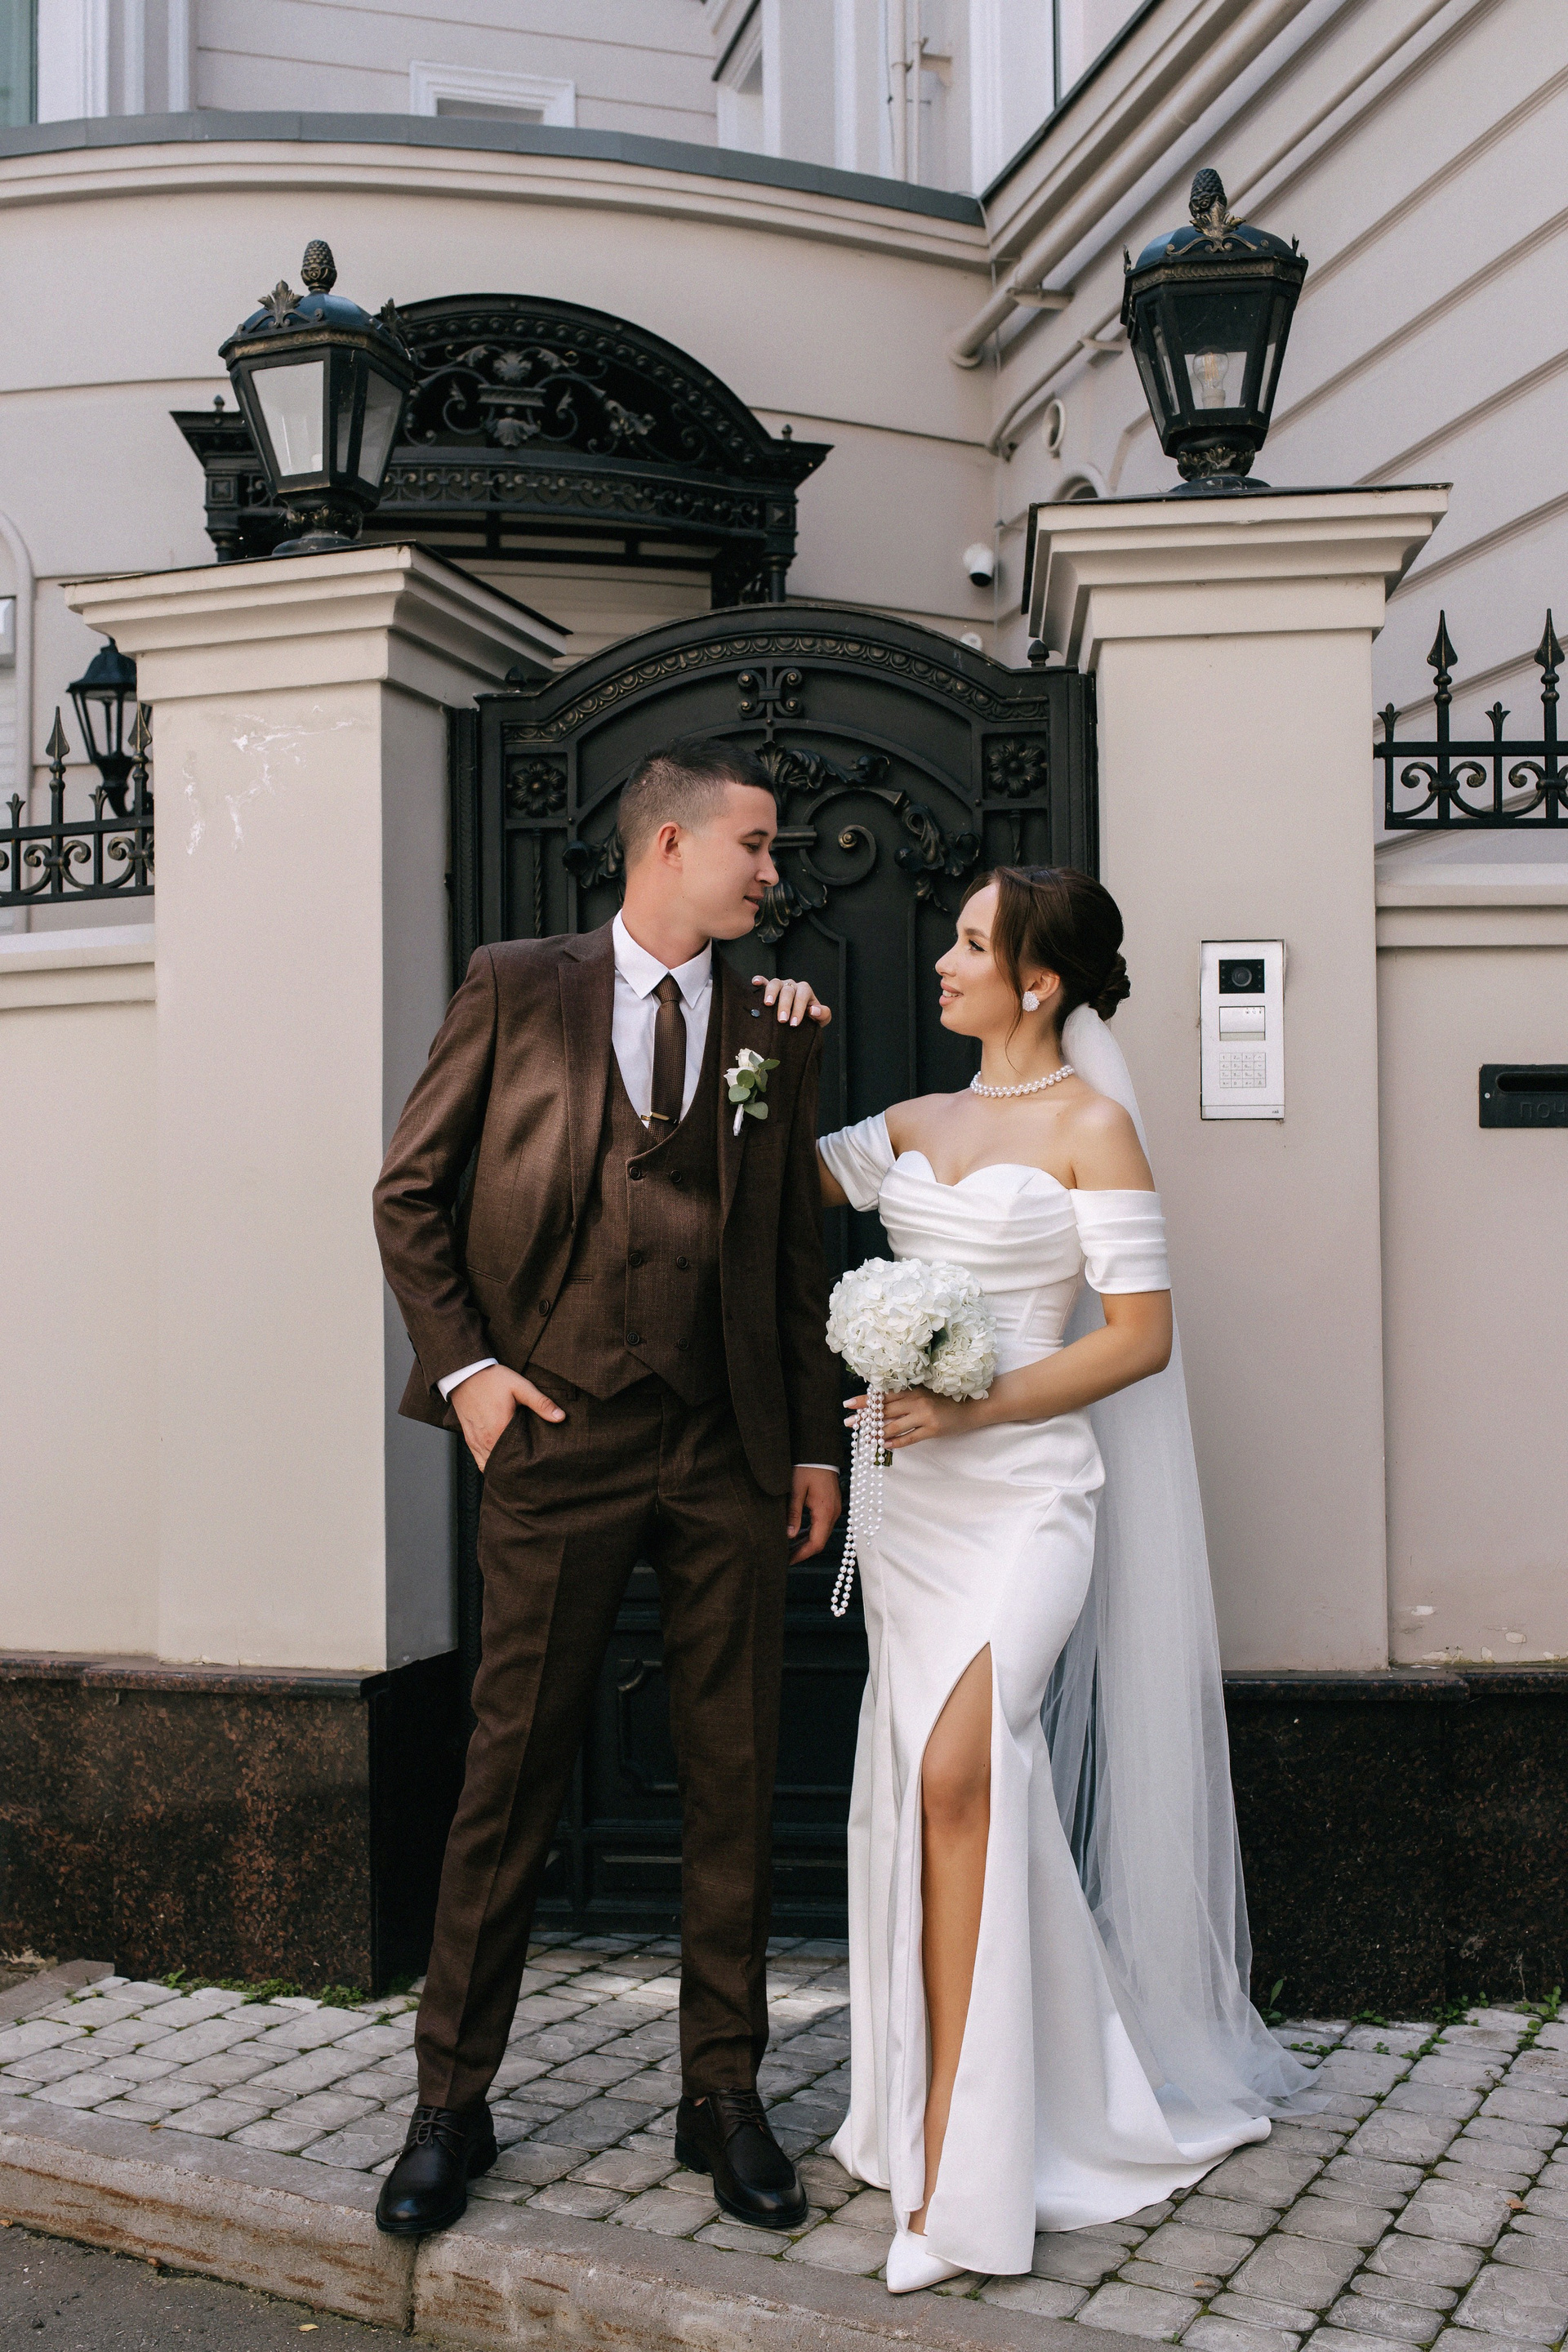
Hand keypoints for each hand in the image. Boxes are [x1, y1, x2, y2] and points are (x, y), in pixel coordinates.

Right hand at [450, 1363, 564, 1472]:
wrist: (465, 1374)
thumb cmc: (492, 1380)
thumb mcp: (520, 1387)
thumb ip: (541, 1403)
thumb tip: (561, 1417)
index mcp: (501, 1429)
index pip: (518, 1456)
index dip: (529, 1461)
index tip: (539, 1463)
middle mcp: (487, 1440)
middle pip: (504, 1464)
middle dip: (517, 1467)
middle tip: (531, 1468)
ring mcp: (477, 1442)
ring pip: (491, 1466)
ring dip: (503, 1467)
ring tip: (517, 1467)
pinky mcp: (469, 1440)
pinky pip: (480, 1462)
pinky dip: (490, 1465)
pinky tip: (500, 1464)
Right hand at [751, 975, 831, 1027]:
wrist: (799, 1022)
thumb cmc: (810, 1019)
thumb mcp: (821, 1019)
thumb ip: (823, 1014)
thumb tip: (813, 1010)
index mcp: (805, 990)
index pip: (802, 995)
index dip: (799, 1008)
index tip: (794, 1023)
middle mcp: (792, 985)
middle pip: (788, 991)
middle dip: (785, 1005)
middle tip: (782, 1020)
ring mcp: (779, 985)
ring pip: (775, 983)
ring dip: (771, 993)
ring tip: (768, 1004)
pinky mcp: (768, 988)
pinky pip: (763, 981)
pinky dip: (759, 980)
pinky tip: (755, 982)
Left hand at [788, 1466, 842, 1560]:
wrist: (818, 1451)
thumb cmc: (806, 1467)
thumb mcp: (795, 1489)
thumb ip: (793, 1513)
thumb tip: (790, 1536)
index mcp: (825, 1511)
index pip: (816, 1543)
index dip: (802, 1555)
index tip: (787, 1561)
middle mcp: (833, 1513)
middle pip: (820, 1541)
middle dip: (803, 1551)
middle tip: (785, 1558)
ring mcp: (834, 1509)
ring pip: (821, 1534)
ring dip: (806, 1543)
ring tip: (788, 1549)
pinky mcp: (831, 1504)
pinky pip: (822, 1525)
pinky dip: (810, 1532)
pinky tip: (797, 1535)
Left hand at [847, 1388, 972, 1449]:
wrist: (973, 1406)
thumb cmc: (948, 1398)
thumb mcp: (925, 1392)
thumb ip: (907, 1396)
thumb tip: (882, 1402)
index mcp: (912, 1390)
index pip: (883, 1396)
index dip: (865, 1400)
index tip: (848, 1403)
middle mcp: (916, 1401)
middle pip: (884, 1410)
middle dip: (864, 1418)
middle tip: (848, 1423)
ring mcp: (924, 1416)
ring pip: (894, 1426)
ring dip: (877, 1432)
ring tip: (864, 1437)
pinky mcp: (932, 1429)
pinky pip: (910, 1438)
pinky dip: (897, 1442)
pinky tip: (886, 1445)